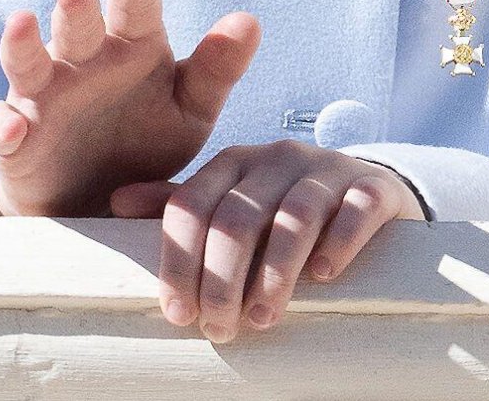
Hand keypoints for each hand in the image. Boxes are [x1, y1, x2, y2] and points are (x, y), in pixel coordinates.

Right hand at [0, 0, 259, 218]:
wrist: (98, 201)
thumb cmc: (149, 137)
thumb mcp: (190, 109)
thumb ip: (217, 69)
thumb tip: (250, 21)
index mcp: (131, 47)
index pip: (135, 5)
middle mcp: (84, 62)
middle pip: (78, 26)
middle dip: (77, 7)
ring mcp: (45, 97)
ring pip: (30, 63)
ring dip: (24, 45)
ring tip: (22, 22)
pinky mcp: (18, 141)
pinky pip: (4, 128)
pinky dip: (3, 124)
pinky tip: (12, 125)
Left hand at [110, 140, 425, 341]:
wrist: (366, 193)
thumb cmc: (281, 211)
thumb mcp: (230, 205)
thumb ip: (182, 207)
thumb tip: (116, 203)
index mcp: (233, 164)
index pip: (192, 204)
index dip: (179, 260)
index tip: (177, 314)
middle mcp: (277, 159)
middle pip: (239, 215)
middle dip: (222, 277)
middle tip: (220, 329)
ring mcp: (327, 170)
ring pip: (294, 214)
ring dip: (275, 271)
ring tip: (262, 317)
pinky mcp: (372, 187)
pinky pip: (356, 207)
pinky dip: (339, 240)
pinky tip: (324, 275)